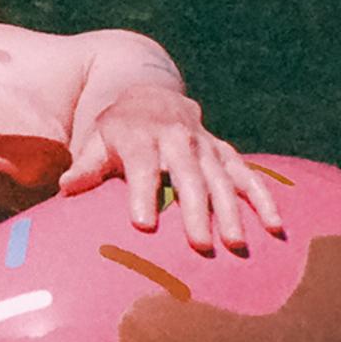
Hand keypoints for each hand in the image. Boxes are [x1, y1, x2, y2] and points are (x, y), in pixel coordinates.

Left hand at [58, 85, 284, 253]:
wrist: (148, 95)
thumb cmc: (116, 131)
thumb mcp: (97, 141)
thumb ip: (86, 166)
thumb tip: (65, 188)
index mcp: (141, 138)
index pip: (143, 167)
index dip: (143, 194)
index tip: (143, 225)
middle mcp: (177, 140)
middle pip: (189, 177)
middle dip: (196, 211)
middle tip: (201, 246)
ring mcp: (205, 145)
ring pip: (222, 178)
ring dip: (232, 211)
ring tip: (237, 244)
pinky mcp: (224, 151)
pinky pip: (247, 174)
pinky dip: (263, 198)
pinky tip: (274, 225)